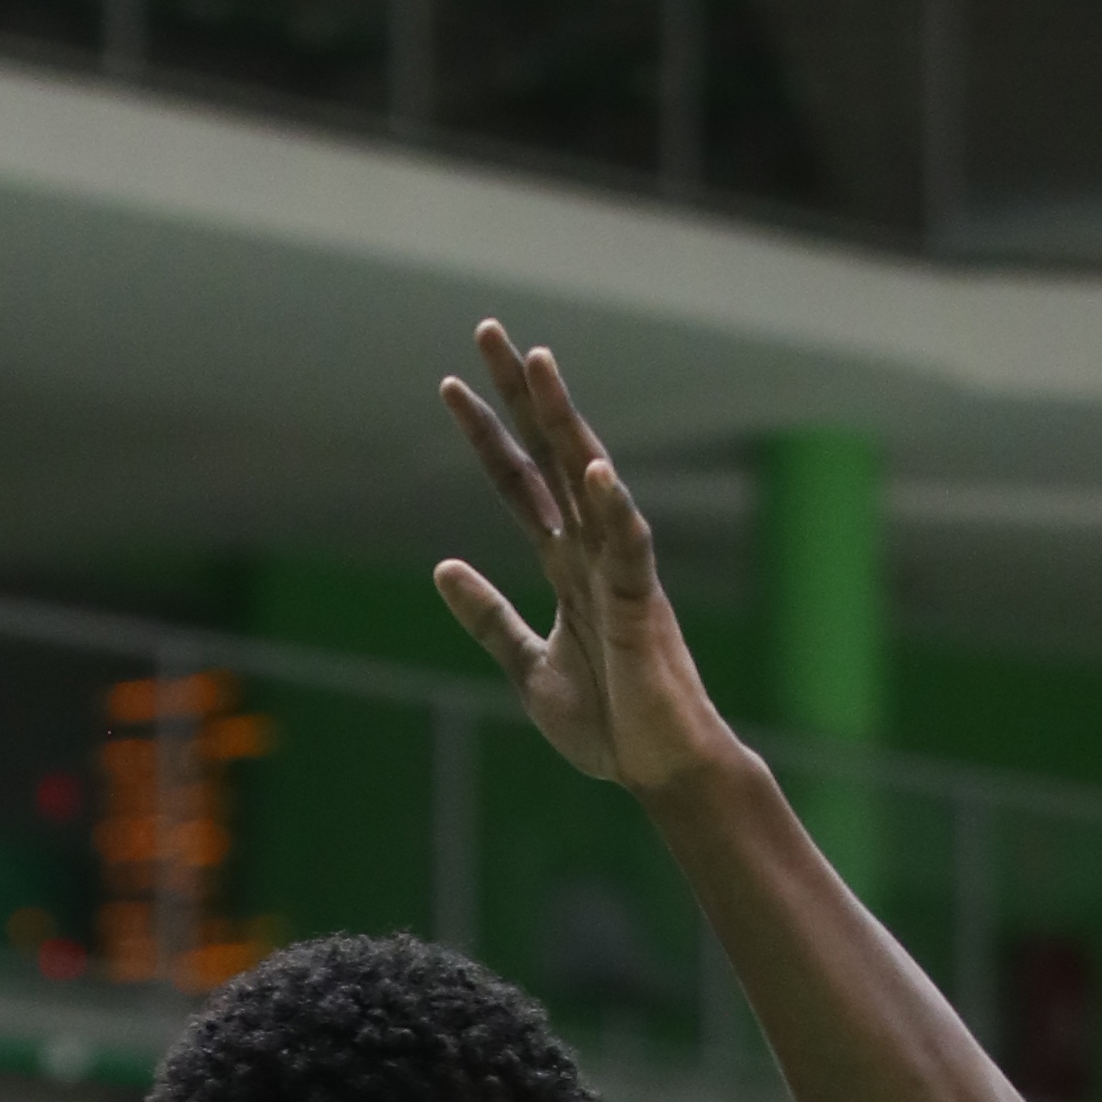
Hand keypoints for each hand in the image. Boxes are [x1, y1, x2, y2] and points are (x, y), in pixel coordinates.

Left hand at [433, 325, 736, 802]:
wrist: (658, 771)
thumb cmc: (607, 723)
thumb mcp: (525, 667)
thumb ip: (488, 617)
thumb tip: (443, 568)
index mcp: (563, 563)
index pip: (517, 481)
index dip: (484, 434)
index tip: (449, 385)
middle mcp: (591, 552)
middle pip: (549, 455)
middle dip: (519, 395)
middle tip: (487, 330)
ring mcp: (619, 572)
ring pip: (588, 479)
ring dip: (564, 422)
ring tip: (540, 365)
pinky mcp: (642, 605)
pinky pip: (628, 547)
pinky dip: (612, 507)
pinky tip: (594, 468)